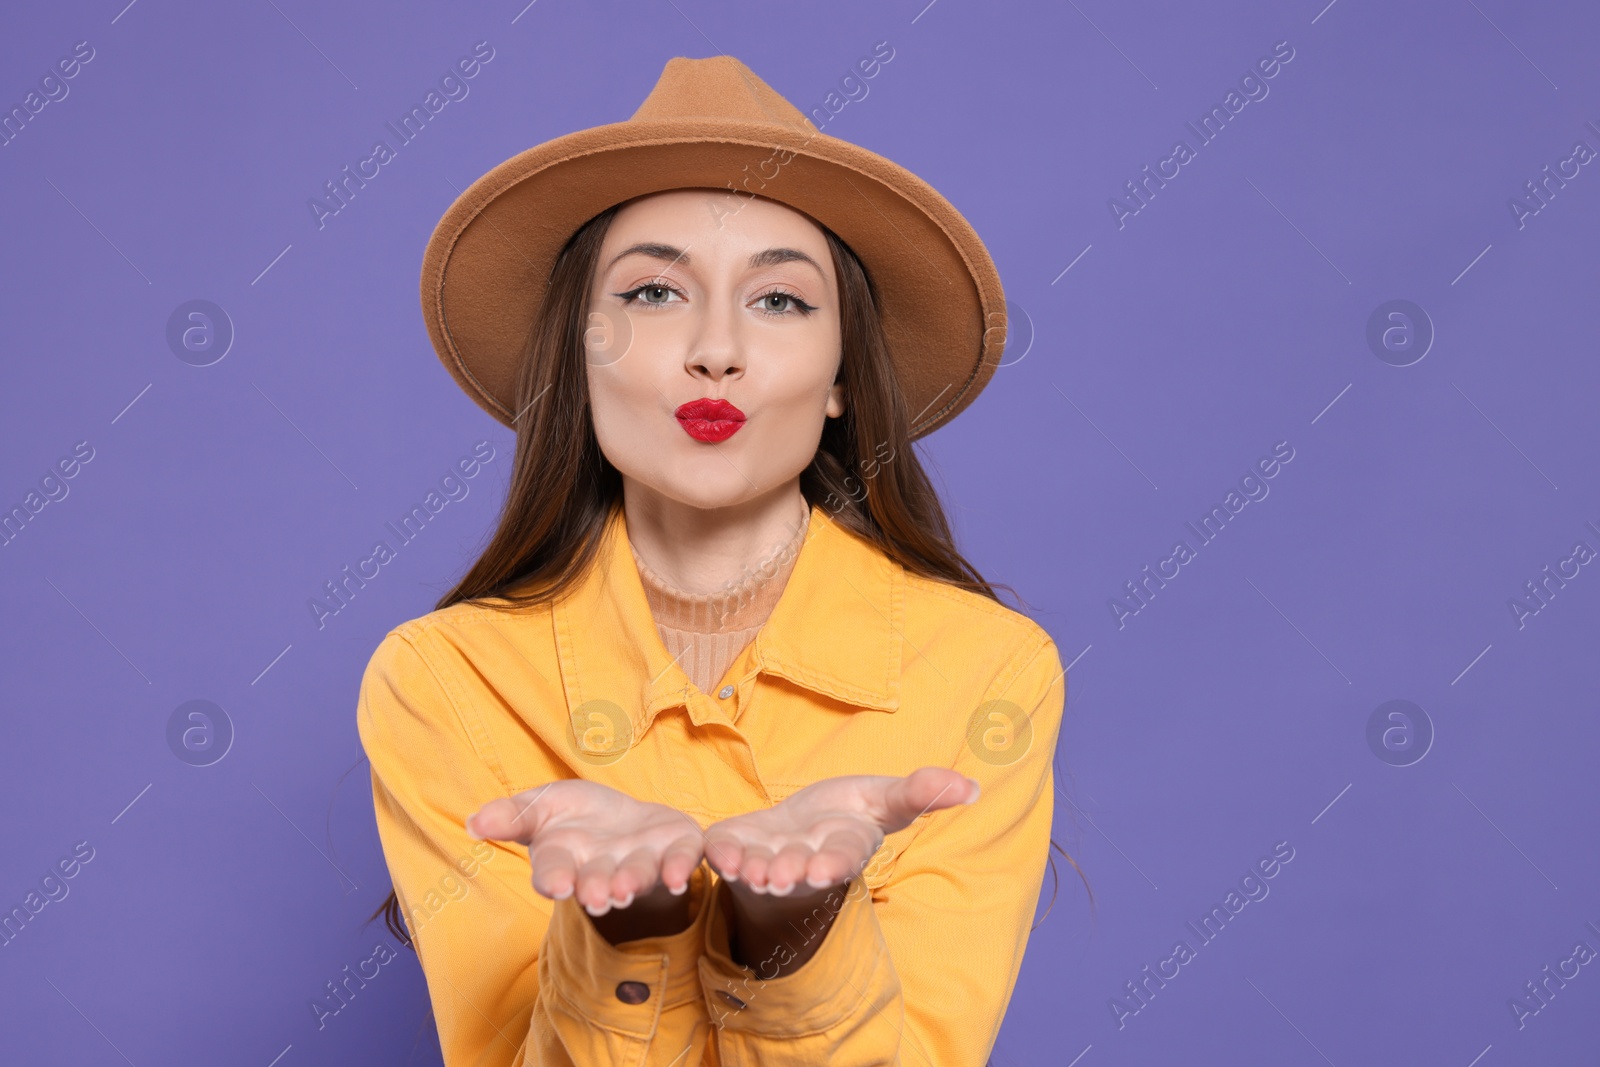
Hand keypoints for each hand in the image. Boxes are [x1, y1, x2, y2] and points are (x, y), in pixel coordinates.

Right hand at [467, 780, 704, 917]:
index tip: (553, 885)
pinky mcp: (677, 847)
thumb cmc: (575, 817)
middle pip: (598, 881)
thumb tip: (475, 822)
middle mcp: (604, 869)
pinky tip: (678, 877)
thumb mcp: (540, 806)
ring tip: (625, 888)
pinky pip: (683, 858)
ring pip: (638, 874)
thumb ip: (513, 815)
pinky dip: (680, 867)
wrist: (625, 818)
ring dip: (632, 881)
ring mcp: (643, 860)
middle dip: (596, 887)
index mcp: (567, 861)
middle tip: (596, 897)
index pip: (554, 871)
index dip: (553, 878)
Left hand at [702, 766, 979, 894]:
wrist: (793, 834)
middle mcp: (805, 860)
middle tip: (782, 876)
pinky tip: (717, 854)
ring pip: (760, 868)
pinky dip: (721, 855)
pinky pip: (725, 854)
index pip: (844, 856)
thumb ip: (920, 792)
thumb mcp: (883, 800)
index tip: (829, 867)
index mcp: (844, 846)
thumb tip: (972, 787)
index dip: (836, 861)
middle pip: (800, 868)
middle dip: (792, 872)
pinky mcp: (734, 848)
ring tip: (749, 870)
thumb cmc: (842, 818)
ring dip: (754, 870)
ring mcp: (767, 858)